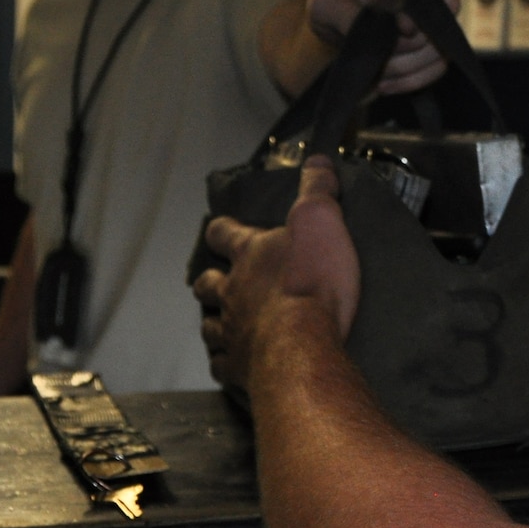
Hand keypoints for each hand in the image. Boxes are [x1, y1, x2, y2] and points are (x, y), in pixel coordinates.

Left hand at [194, 158, 359, 394]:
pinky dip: (224, 362)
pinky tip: (232, 363)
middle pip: (207, 283)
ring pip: (209, 325)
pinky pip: (221, 364)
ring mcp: (231, 331)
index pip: (223, 233)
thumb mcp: (321, 220)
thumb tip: (316, 161)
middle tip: (217, 281)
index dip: (221, 230)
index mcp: (250, 255)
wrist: (304, 344)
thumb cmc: (312, 281)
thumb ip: (317, 190)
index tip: (221, 231)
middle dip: (209, 280)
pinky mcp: (238, 367)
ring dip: (213, 321)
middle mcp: (232, 291)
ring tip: (222, 323)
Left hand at [306, 0, 459, 93]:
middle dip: (409, 40)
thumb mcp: (325, 3)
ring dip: (407, 64)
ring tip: (376, 69)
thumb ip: (349, 14)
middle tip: (381, 49)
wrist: (339, 20)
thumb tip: (382, 34)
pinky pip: (438, 65)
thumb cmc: (333, 0)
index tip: (406, 23)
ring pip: (440, 44)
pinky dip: (412, 79)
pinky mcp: (438, 40)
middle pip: (439, 12)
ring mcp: (435, 11)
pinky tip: (385, 82)